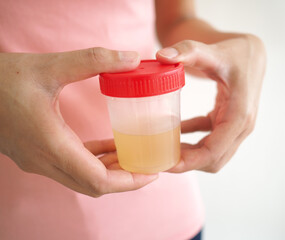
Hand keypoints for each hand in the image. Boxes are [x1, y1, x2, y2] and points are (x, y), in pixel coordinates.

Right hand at [0, 48, 157, 196]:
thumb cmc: (2, 79)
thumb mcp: (50, 66)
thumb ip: (93, 60)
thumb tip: (131, 58)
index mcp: (51, 144)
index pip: (97, 181)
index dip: (129, 182)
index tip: (152, 173)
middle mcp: (44, 161)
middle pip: (93, 185)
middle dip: (124, 180)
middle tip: (148, 166)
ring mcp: (38, 161)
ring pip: (82, 178)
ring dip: (109, 171)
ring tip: (133, 156)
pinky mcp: (36, 154)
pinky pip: (72, 166)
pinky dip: (94, 161)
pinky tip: (109, 147)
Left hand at [156, 35, 265, 172]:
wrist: (251, 52)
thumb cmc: (235, 52)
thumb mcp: (212, 51)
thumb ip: (188, 51)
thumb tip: (162, 55)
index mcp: (239, 115)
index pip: (213, 151)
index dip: (189, 162)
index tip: (166, 164)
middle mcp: (241, 126)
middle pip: (213, 159)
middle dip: (187, 163)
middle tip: (160, 159)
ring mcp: (236, 126)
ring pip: (212, 154)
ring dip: (190, 156)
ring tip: (164, 150)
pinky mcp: (228, 122)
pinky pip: (209, 139)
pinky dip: (193, 141)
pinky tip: (175, 134)